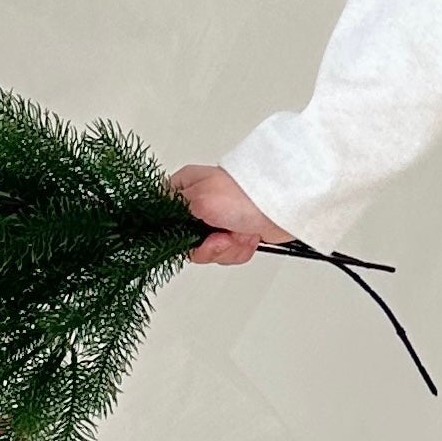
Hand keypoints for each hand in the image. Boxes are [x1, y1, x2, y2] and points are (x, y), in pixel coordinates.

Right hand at [168, 163, 294, 265]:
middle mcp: (201, 203)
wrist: (282, 208)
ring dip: (225, 248)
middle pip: (185, 238)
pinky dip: (239, 250)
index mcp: (187, 186)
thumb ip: (172, 210)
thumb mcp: (198, 197)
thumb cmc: (245, 194)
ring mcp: (219, 220)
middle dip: (205, 244)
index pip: (164, 213)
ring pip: (207, 250)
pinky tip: (247, 238)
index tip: (183, 232)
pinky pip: (227, 254)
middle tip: (218, 235)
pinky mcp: (236, 234)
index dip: (172, 228)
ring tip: (237, 234)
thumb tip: (158, 217)